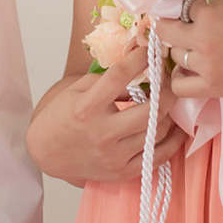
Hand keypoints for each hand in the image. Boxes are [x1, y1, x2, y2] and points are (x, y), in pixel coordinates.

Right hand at [26, 43, 181, 186]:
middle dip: (168, 90)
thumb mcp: (79, 89)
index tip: (152, 49)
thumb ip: (109, 82)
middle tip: (172, 80)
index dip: (140, 59)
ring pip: (157, 131)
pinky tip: (175, 127)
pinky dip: (172, 140)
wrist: (48, 153)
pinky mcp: (122, 172)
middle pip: (150, 110)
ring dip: (170, 113)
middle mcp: (102, 133)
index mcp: (86, 108)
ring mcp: (114, 156)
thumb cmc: (63, 116)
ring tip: (171, 101)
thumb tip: (144, 74)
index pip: (120, 76)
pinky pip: (158, 156)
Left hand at [155, 0, 222, 99]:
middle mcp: (203, 40)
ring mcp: (207, 67)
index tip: (190, 3)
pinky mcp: (215, 88)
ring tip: (193, 44)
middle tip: (183, 23)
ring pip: (172, 56)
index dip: (184, 2)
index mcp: (210, 12)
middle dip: (172, 23)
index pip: (178, 3)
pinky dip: (180, 77)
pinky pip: (179, 86)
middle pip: (165, 30)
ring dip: (180, 48)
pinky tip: (192, 68)